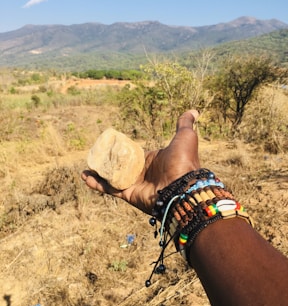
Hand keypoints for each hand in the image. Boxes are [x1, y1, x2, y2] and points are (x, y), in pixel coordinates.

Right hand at [81, 109, 199, 213]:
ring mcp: (134, 185)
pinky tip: (84, 176)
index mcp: (152, 161)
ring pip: (112, 178)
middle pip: (120, 167)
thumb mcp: (185, 137)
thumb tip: (193, 111)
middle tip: (95, 155)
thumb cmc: (184, 161)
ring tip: (86, 167)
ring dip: (98, 173)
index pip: (133, 154)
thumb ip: (185, 124)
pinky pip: (109, 189)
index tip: (111, 144)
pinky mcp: (128, 194)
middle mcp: (142, 174)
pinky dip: (96, 184)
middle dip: (108, 163)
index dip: (122, 150)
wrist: (182, 186)